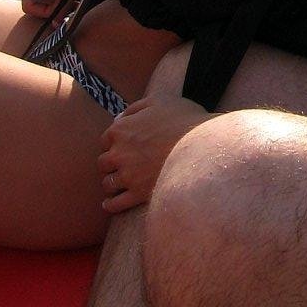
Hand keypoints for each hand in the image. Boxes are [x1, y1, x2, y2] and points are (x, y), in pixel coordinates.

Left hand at [98, 95, 208, 212]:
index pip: (105, 140)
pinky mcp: (138, 194)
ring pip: (108, 183)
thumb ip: (135, 108)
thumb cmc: (184, 120)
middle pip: (103, 163)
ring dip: (112, 182)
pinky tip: (110, 203)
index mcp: (122, 129)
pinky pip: (115, 204)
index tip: (122, 147)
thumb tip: (118, 119)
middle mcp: (119, 153)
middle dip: (111, 163)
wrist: (203, 145)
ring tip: (118, 184)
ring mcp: (128, 175)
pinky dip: (110, 204)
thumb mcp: (160, 101)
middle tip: (122, 165)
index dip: (113, 143)